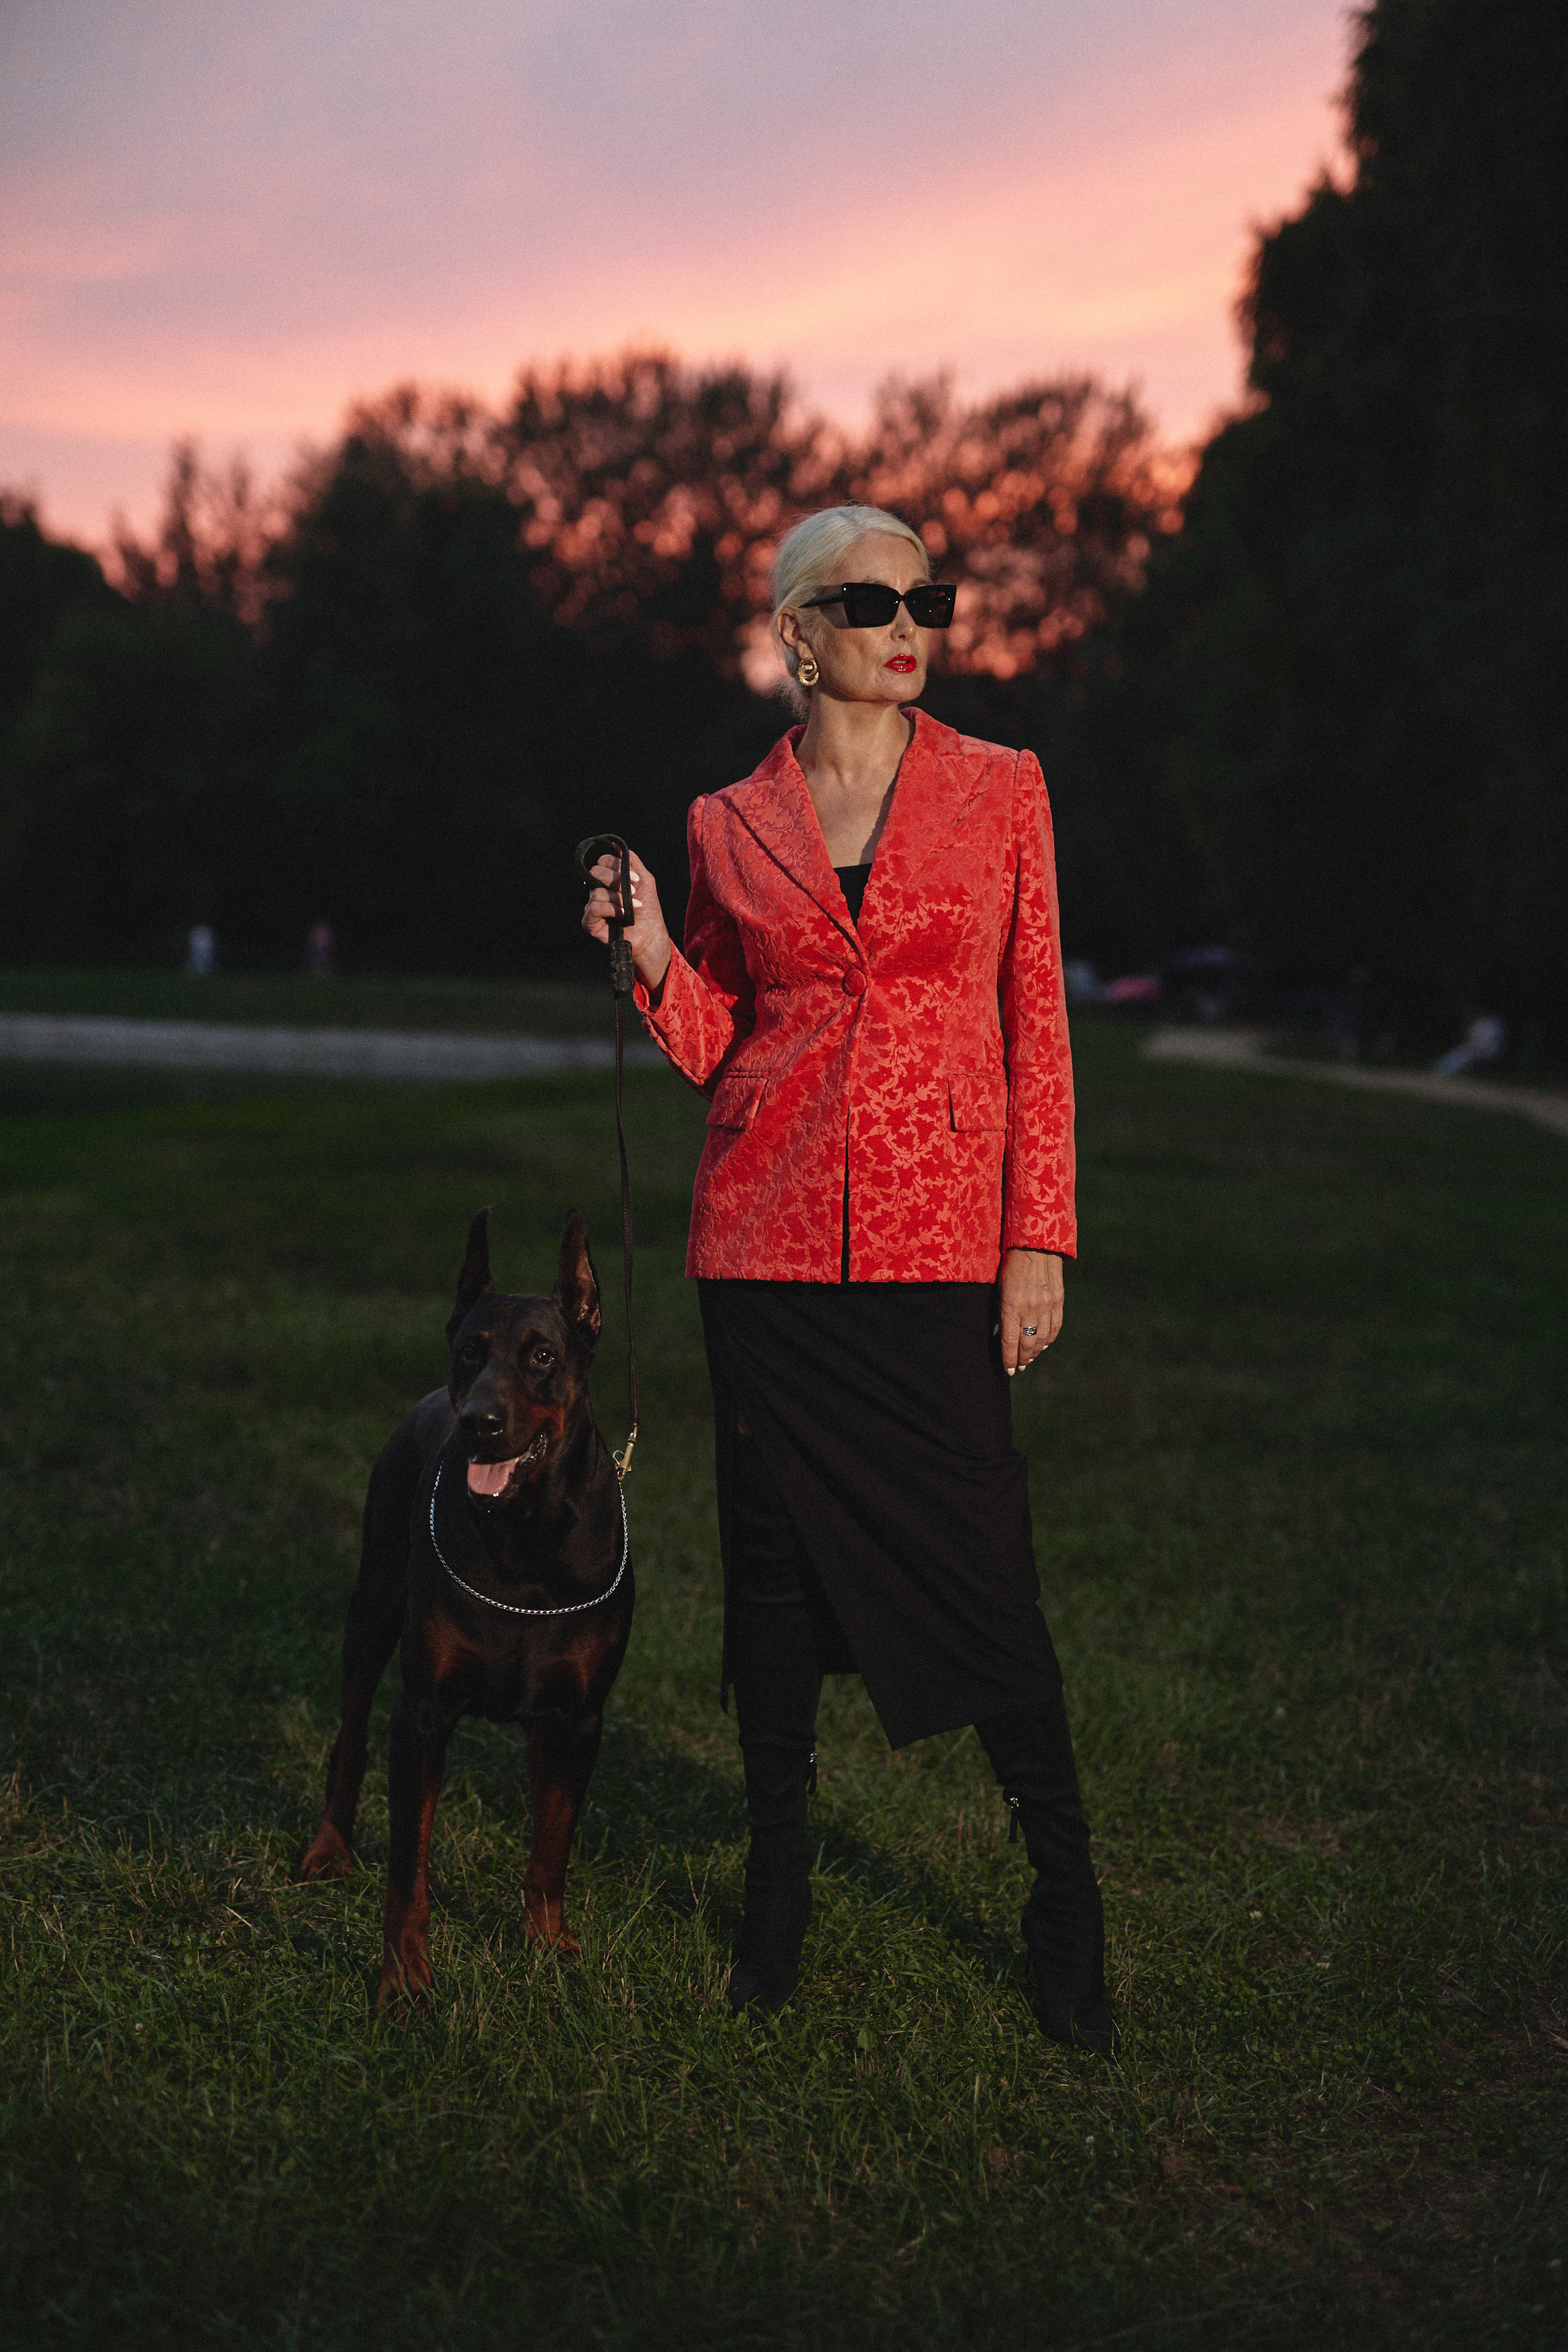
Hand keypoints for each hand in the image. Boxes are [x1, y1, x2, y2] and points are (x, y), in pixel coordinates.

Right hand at [582, 848, 672, 992]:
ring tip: (633, 907)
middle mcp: (597, 891)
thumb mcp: (644, 880)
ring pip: (596, 891)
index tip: (637, 880)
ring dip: (619, 898)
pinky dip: (612, 909)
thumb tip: (617, 845)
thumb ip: (631, 861)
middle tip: (634, 892)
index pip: (602, 862)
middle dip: (616, 880)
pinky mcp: (590, 923)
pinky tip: (625, 915)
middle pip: (596, 872)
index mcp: (608, 880)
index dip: (617, 866)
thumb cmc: (648, 909)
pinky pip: (594, 908)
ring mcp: (592, 907)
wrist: (651, 935)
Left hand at [998, 1248, 1062, 1375]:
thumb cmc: (1011, 1265)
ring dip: (1035, 1352)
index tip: (1008, 1371)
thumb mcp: (999, 1288)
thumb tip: (1000, 1335)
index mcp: (1012, 1306)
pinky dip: (1048, 1340)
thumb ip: (1000, 1313)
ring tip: (1028, 1359)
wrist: (1036, 1245)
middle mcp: (1031, 1309)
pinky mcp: (1058, 1301)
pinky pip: (1054, 1327)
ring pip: (1042, 1339)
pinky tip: (1042, 1345)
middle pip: (1027, 1344)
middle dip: (1022, 1359)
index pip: (1010, 1342)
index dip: (1009, 1359)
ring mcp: (1047, 1306)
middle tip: (1018, 1367)